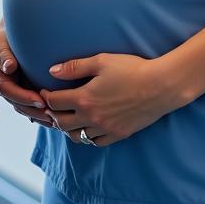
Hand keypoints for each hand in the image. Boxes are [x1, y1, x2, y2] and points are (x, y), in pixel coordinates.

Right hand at [0, 22, 50, 127]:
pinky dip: (45, 112)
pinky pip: (36, 106)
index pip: (8, 91)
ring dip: (41, 116)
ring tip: (57, 119)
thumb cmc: (8, 34)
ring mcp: (18, 91)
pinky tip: (59, 117)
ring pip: (27, 109)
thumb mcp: (1, 40)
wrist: (18, 31)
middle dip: (34, 111)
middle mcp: (8, 87)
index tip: (40, 100)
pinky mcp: (29, 91)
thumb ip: (3, 53)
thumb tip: (8, 67)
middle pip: (18, 104)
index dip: (23, 97)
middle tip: (52, 115)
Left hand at [41, 53, 172, 146]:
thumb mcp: (101, 61)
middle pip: (61, 123)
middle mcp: (91, 118)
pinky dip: (87, 136)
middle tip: (53, 105)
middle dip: (53, 114)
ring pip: (76, 136)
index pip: (54, 102)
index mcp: (84, 98)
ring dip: (68, 127)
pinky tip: (88, 126)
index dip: (45, 96)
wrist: (160, 86)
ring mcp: (105, 129)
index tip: (44, 90)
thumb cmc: (131, 69)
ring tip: (68, 116)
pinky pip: (95, 142)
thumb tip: (52, 71)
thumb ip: (74, 67)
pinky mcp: (118, 135)